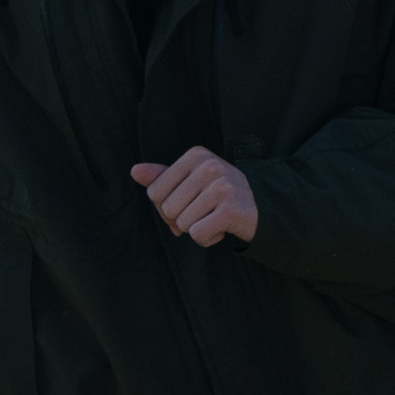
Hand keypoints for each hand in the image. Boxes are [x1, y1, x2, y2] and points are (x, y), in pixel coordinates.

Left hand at [133, 146, 259, 246]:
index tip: (188, 203)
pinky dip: (208, 238)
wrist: (260, 209)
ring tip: (215, 218)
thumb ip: (162, 177)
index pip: (154, 192)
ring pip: (182, 223)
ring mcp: (222, 187)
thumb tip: (134, 171)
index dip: (166, 207)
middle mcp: (210, 166)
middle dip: (181, 219)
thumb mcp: (191, 180)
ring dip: (196, 229)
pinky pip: (197, 235)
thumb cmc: (218, 195)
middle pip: (167, 209)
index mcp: (196, 155)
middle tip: (203, 213)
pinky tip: (222, 228)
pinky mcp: (230, 210)